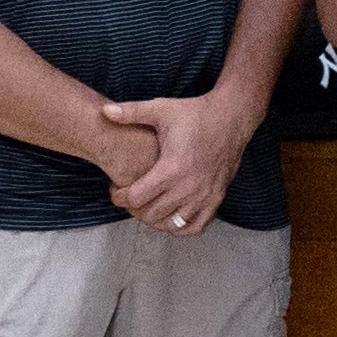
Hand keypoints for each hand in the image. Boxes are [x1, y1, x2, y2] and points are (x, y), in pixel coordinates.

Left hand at [105, 88, 246, 233]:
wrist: (232, 117)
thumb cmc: (195, 114)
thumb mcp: (161, 109)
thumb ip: (131, 112)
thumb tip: (104, 110)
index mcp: (171, 168)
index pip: (135, 198)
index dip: (119, 196)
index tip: (117, 188)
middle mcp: (188, 186)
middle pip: (150, 215)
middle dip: (134, 208)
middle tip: (130, 196)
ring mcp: (205, 195)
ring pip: (171, 224)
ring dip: (155, 219)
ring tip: (148, 205)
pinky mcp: (217, 198)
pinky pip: (195, 226)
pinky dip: (180, 227)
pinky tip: (171, 216)